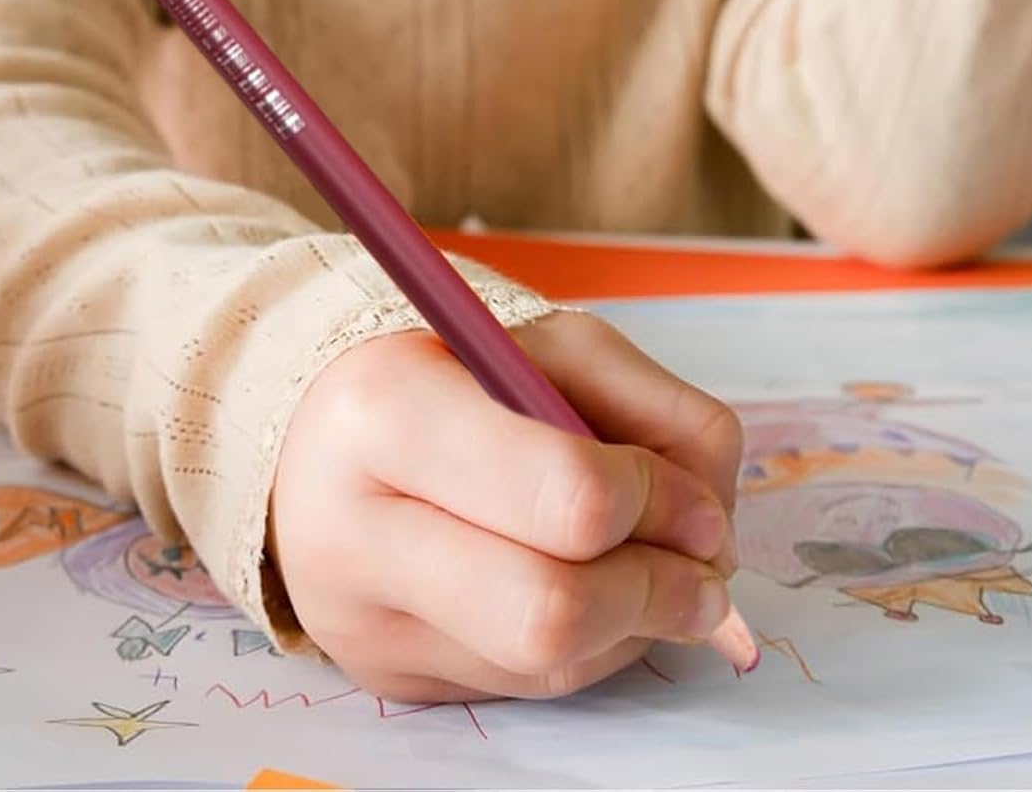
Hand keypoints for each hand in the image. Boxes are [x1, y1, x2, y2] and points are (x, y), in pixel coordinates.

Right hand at [269, 311, 756, 701]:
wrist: (317, 432)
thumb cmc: (451, 375)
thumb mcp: (553, 346)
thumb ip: (656, 415)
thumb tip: (714, 536)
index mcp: (387, 412)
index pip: (565, 496)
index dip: (658, 504)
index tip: (694, 500)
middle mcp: (353, 531)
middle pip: (550, 613)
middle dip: (658, 592)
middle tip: (703, 567)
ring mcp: (361, 622)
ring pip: (550, 664)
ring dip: (636, 621)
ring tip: (645, 564)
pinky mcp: (384, 676)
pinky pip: (526, 686)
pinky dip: (588, 642)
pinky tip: (582, 584)